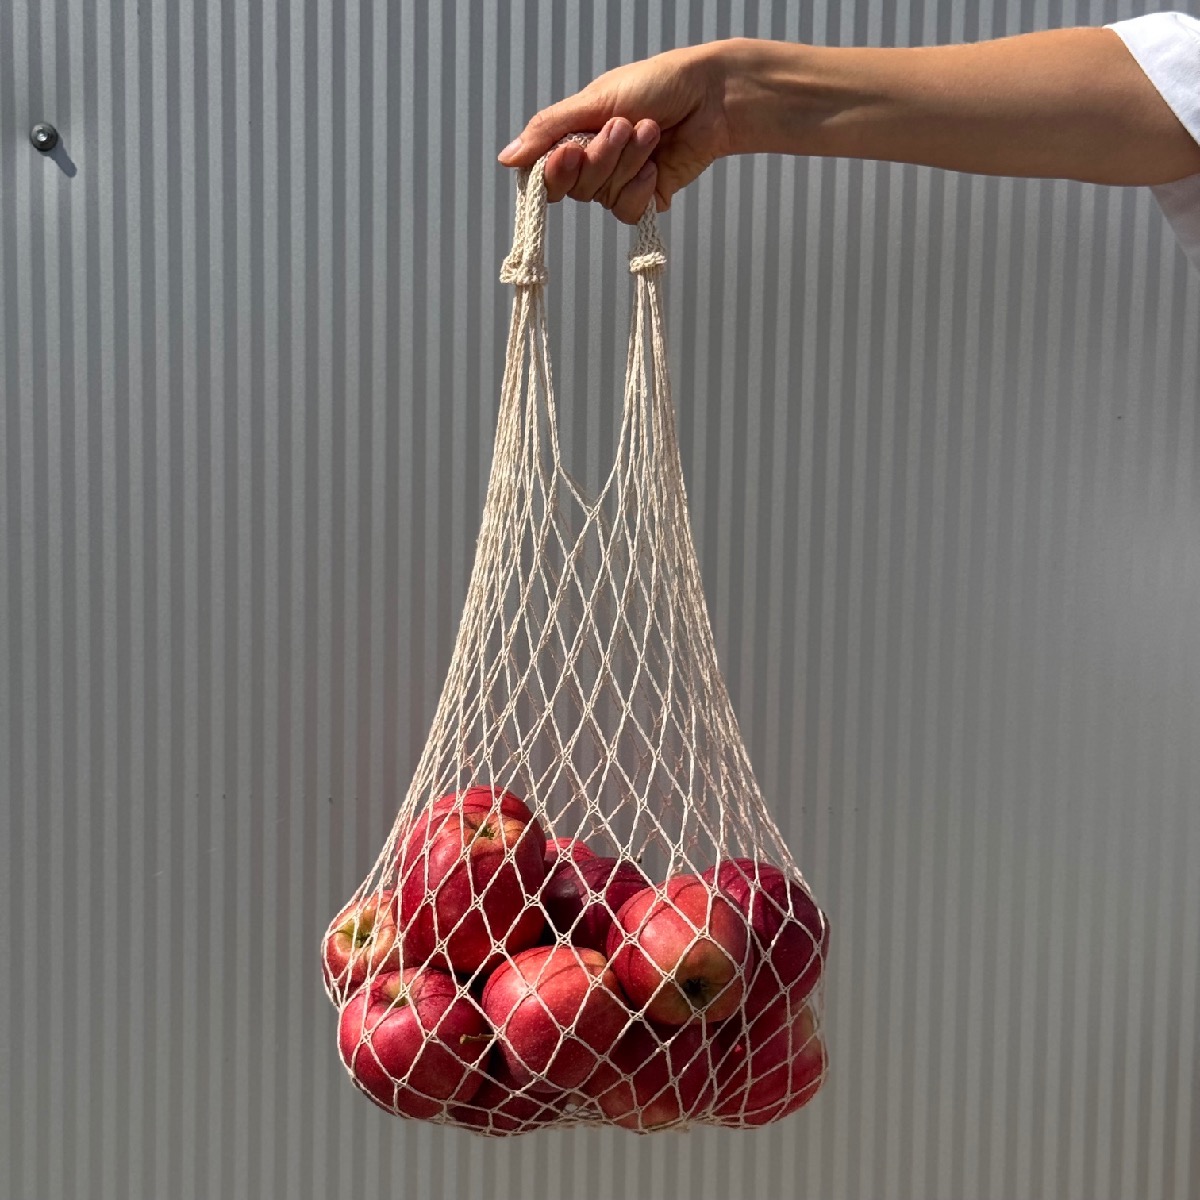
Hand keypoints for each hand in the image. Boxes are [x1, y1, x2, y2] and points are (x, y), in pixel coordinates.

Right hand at [497, 43, 735, 223]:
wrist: (711, 97)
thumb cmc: (656, 85)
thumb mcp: (595, 100)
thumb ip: (549, 130)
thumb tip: (506, 159)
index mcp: (576, 136)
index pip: (546, 172)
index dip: (555, 171)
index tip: (569, 153)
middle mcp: (594, 163)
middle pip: (576, 187)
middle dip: (602, 157)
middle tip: (625, 126)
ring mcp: (619, 182)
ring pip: (602, 196)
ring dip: (627, 163)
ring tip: (651, 131)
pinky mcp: (645, 198)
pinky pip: (626, 211)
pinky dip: (640, 188)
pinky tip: (657, 166)